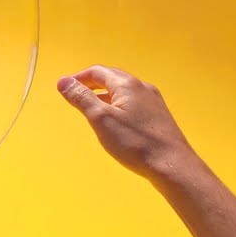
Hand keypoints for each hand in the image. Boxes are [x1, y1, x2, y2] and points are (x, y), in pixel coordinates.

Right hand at [57, 66, 200, 181]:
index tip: (65, 87)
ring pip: (124, 92)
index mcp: (127, 85)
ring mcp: (153, 102)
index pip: (98, 71)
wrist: (172, 165)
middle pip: (112, 78)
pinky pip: (134, 103)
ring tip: (92, 108)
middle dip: (92, 84)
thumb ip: (81, 98)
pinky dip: (118, 106)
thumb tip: (63, 81)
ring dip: (105, 95)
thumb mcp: (101, 119)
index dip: (79, 77)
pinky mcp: (158, 117)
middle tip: (77, 94)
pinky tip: (116, 122)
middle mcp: (143, 88)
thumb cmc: (135, 143)